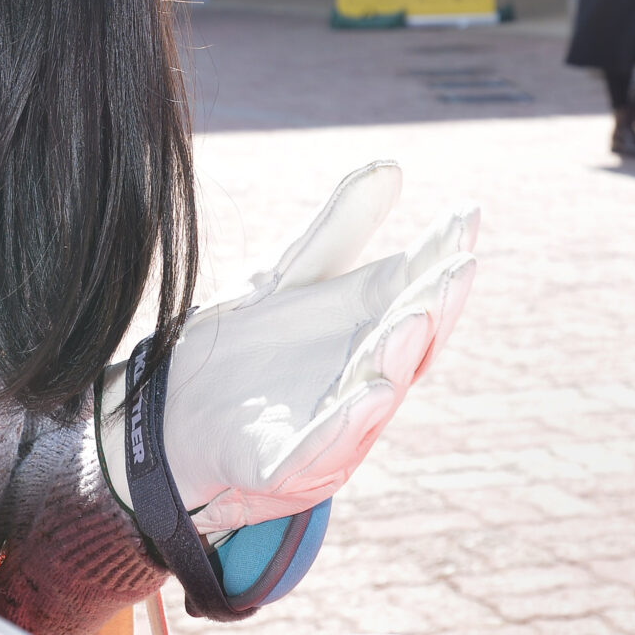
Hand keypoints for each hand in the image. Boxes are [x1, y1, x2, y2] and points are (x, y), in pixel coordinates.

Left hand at [100, 161, 477, 538]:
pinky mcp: (279, 467)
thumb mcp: (286, 278)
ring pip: (372, 399)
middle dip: (435, 308)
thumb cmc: (242, 347)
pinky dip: (344, 425)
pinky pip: (317, 450)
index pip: (414, 295)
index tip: (466, 215)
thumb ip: (338, 231)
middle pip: (407, 348)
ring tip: (414, 318)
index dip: (442, 258)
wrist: (168, 415)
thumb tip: (393, 166)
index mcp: (363, 337)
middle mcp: (359, 386)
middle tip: (458, 268)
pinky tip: (369, 392)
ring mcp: (326, 432)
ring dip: (396, 360)